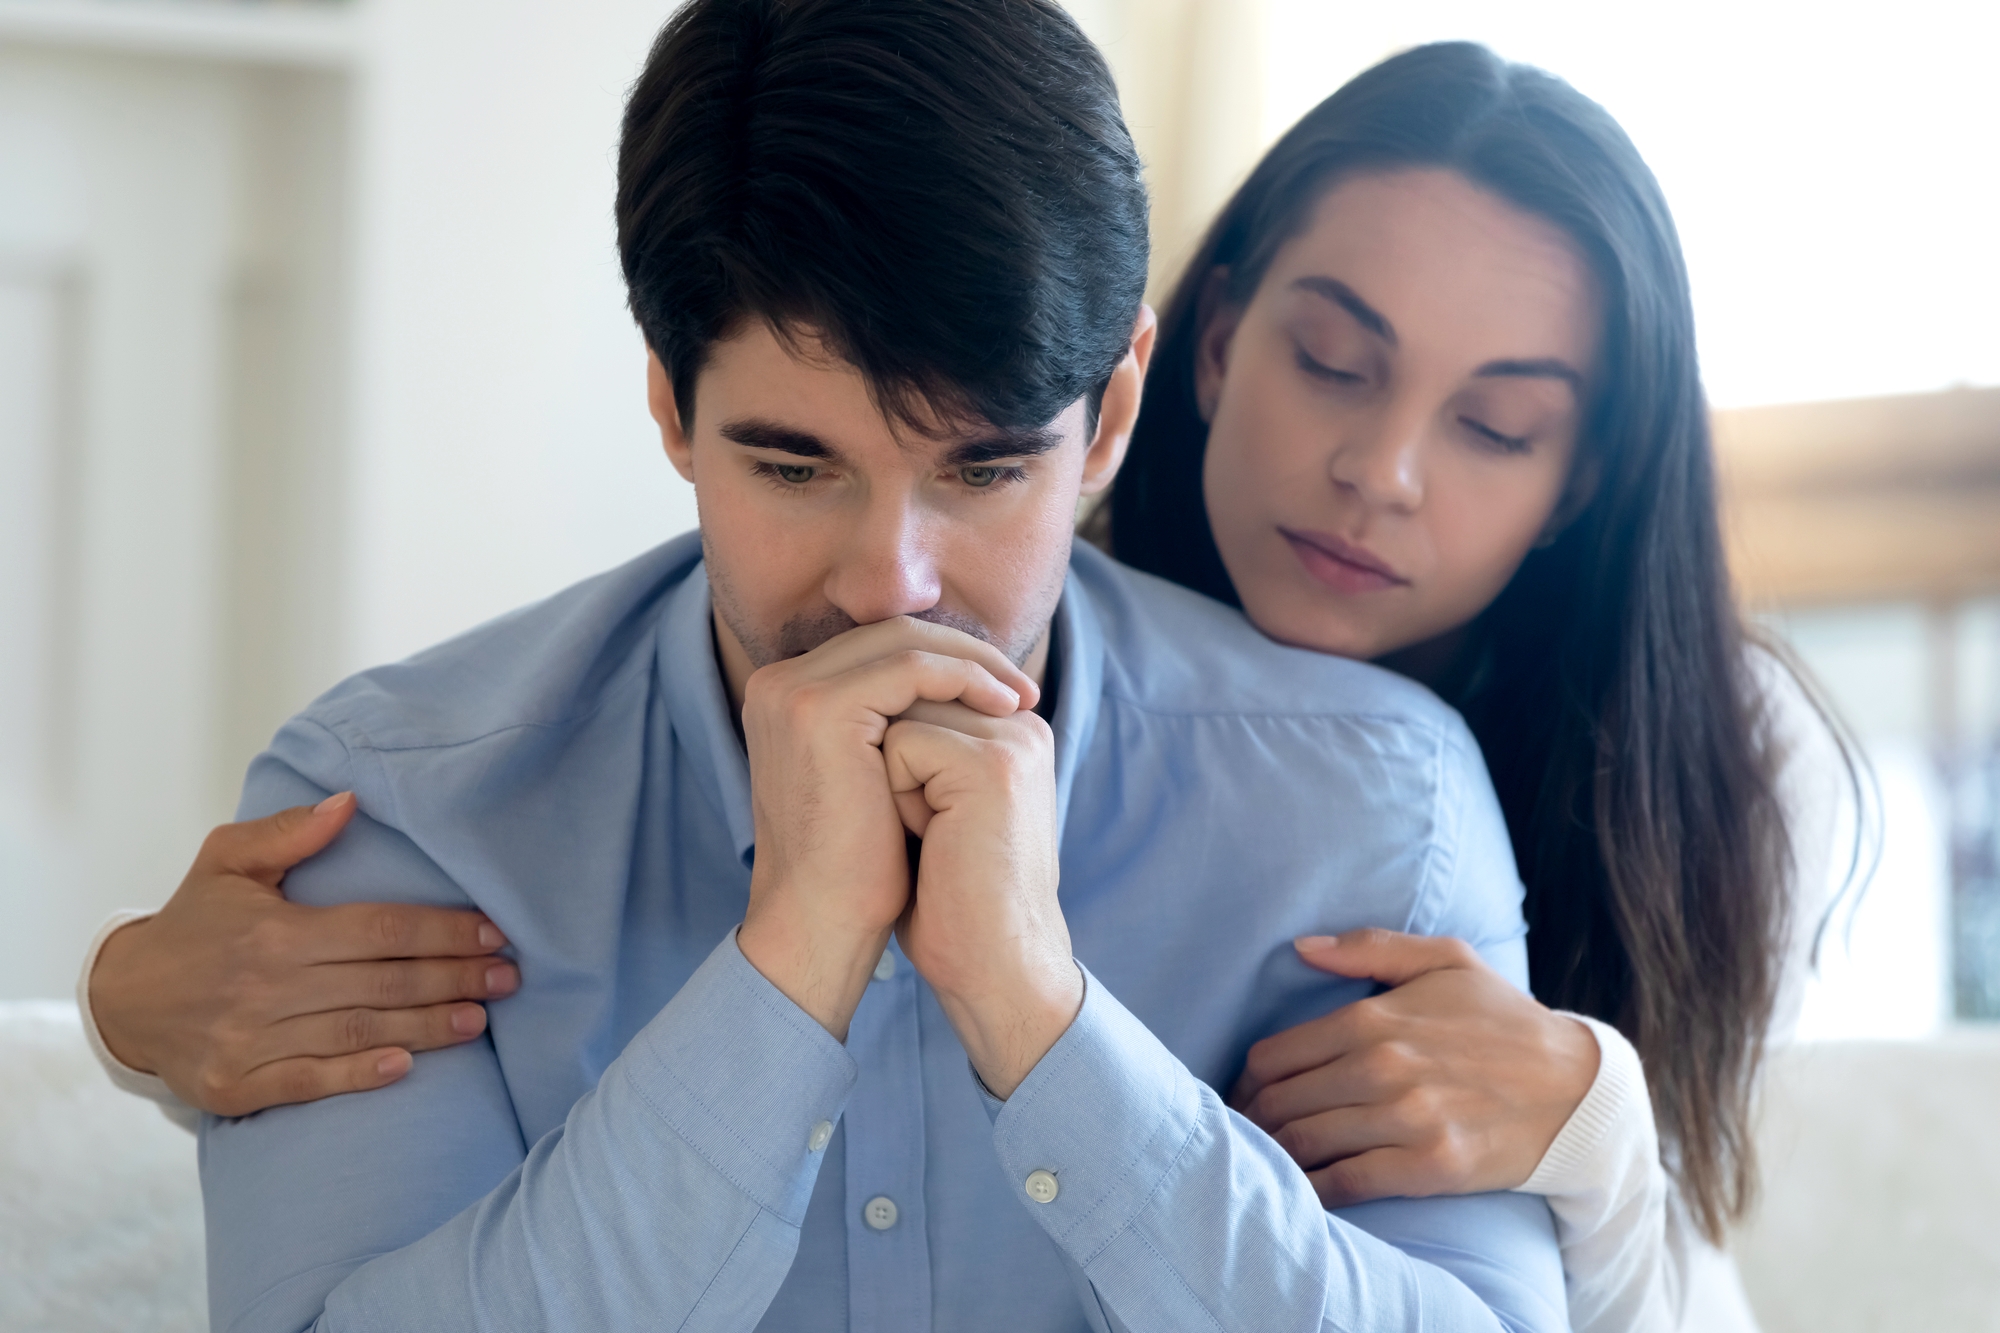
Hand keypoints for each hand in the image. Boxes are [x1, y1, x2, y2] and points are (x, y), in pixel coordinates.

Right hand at [89, 793, 518, 1116]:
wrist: (121, 999)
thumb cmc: (192, 921)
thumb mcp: (226, 861)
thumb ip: (289, 832)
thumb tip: (350, 802)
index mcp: (273, 930)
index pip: (378, 929)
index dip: (441, 931)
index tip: (493, 932)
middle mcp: (265, 986)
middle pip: (381, 982)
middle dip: (453, 978)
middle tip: (510, 977)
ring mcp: (250, 1041)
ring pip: (357, 1032)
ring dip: (427, 1027)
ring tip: (481, 1018)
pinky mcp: (237, 1086)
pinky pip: (309, 1081)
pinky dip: (358, 1075)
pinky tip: (405, 1066)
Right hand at [735, 617, 1037, 1041]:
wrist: (822, 922)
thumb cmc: (859, 866)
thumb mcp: (876, 779)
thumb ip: (894, 727)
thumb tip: (962, 693)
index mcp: (786, 695)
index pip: (879, 647)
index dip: (947, 660)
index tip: (1003, 690)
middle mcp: (778, 683)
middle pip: (892, 633)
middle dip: (967, 653)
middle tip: (1023, 688)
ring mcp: (793, 691)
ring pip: (905, 641)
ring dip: (974, 663)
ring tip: (1022, 698)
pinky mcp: (818, 708)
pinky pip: (910, 668)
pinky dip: (964, 678)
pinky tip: (1002, 706)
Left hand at [885, 698, 1078, 1098]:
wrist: (993, 965)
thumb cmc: (952, 900)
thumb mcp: (933, 806)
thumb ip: (918, 751)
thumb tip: (857, 712)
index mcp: (1012, 732)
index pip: (916, 695)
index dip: (893, 762)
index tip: (933, 826)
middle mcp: (1020, 726)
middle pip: (903, 698)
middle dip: (890, 767)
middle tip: (934, 835)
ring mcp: (1011, 739)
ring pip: (896, 718)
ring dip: (890, 782)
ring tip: (935, 836)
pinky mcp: (991, 763)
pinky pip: (899, 744)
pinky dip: (896, 797)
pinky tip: (932, 840)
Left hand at [1230, 929, 1598, 1206]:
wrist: (1576, 1087)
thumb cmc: (1504, 1020)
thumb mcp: (1447, 960)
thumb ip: (1370, 948)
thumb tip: (1303, 946)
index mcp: (1374, 1020)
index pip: (1273, 1056)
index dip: (1245, 1081)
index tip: (1242, 1095)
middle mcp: (1382, 1069)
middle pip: (1279, 1104)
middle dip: (1251, 1121)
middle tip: (1243, 1134)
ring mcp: (1405, 1120)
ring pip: (1303, 1144)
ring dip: (1272, 1156)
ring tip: (1263, 1161)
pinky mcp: (1429, 1167)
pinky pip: (1345, 1183)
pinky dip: (1312, 1190)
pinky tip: (1301, 1190)